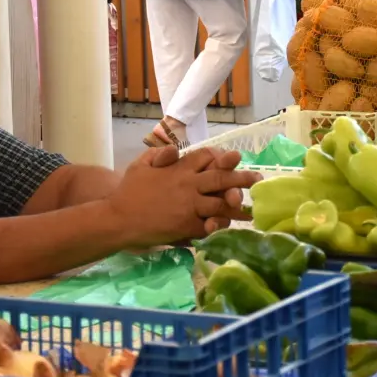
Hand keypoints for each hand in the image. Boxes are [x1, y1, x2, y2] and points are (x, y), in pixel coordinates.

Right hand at [110, 147, 261, 243]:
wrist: (118, 219)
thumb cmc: (129, 191)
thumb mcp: (141, 164)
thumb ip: (160, 154)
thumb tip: (175, 150)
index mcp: (179, 169)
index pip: (207, 157)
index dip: (222, 157)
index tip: (234, 159)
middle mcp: (188, 185)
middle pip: (222, 179)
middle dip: (242, 178)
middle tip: (258, 179)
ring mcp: (189, 207)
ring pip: (221, 204)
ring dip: (237, 206)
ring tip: (251, 208)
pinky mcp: (187, 227)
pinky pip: (210, 225)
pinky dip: (221, 225)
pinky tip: (230, 226)